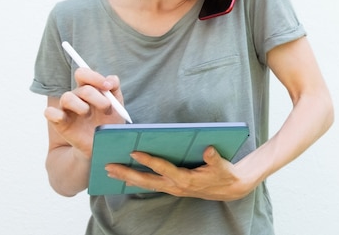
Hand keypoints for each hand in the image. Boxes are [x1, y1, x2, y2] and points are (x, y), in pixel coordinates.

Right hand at [44, 67, 125, 158]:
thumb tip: (110, 80)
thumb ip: (114, 89)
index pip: (84, 74)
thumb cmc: (109, 123)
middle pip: (82, 88)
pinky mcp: (59, 122)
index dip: (95, 77)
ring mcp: (66, 109)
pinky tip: (64, 118)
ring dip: (81, 105)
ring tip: (88, 115)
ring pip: (66, 97)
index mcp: (89, 89)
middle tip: (106, 108)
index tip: (107, 87)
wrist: (101, 145)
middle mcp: (76, 97)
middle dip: (97, 97)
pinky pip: (49, 113)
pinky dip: (55, 114)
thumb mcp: (117, 105)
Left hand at [105, 146, 251, 200]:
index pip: (163, 168)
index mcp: (186, 179)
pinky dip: (137, 180)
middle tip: (108, 167)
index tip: (134, 152)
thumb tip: (208, 149)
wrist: (230, 189)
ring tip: (110, 172)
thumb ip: (214, 158)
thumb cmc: (224, 174)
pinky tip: (126, 176)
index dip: (148, 160)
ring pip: (146, 184)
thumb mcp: (223, 165)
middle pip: (147, 181)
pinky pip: (151, 184)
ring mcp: (173, 188)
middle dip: (127, 174)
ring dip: (128, 178)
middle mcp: (176, 186)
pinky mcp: (173, 187)